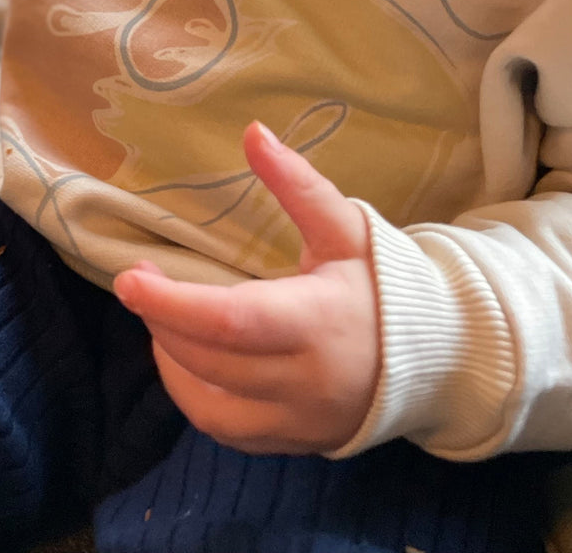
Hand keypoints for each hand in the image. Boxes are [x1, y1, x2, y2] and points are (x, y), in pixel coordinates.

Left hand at [114, 121, 380, 455]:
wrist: (442, 355)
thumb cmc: (384, 283)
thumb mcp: (345, 227)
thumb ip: (297, 183)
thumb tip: (252, 131)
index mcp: (320, 322)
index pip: (231, 321)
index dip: (172, 304)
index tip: (130, 278)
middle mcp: (307, 380)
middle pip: (212, 360)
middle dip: (162, 320)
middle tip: (140, 281)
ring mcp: (300, 419)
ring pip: (211, 405)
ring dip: (171, 359)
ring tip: (161, 317)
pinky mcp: (294, 441)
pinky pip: (226, 430)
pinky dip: (193, 395)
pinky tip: (183, 358)